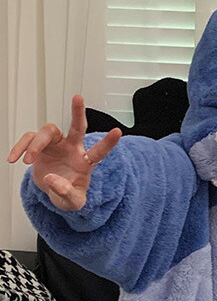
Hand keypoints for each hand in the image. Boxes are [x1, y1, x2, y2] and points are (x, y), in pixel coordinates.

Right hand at [7, 95, 121, 210]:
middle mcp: (72, 149)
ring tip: (28, 161)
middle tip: (78, 98)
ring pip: (47, 132)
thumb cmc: (69, 194)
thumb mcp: (72, 202)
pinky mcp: (40, 145)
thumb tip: (52, 179)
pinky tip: (13, 158)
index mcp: (85, 162)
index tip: (118, 131)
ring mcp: (56, 145)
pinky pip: (28, 139)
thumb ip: (66, 193)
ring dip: (35, 145)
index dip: (108, 142)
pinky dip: (20, 147)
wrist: (54, 191)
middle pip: (77, 128)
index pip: (99, 152)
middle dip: (78, 112)